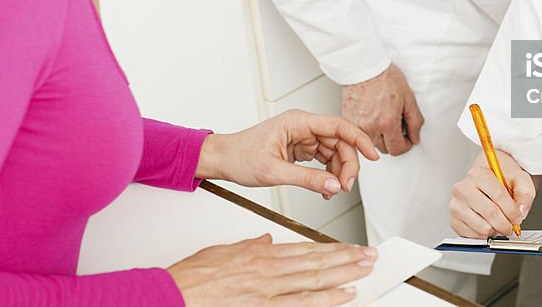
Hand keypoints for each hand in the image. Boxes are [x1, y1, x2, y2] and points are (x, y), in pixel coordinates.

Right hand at [168, 234, 375, 306]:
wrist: (171, 295)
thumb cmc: (192, 278)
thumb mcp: (223, 252)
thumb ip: (248, 247)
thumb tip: (266, 241)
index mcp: (260, 256)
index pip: (305, 249)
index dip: (332, 249)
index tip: (351, 248)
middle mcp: (268, 272)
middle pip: (316, 264)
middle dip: (346, 260)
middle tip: (370, 256)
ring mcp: (267, 293)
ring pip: (314, 282)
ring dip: (344, 276)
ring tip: (365, 272)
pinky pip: (300, 305)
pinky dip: (324, 300)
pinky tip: (343, 296)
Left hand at [197, 110, 378, 199]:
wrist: (222, 160)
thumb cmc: (240, 157)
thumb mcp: (274, 171)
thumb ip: (307, 179)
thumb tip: (333, 185)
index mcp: (298, 121)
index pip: (338, 126)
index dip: (359, 140)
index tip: (373, 155)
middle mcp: (303, 126)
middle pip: (339, 141)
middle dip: (347, 164)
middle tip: (345, 187)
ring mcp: (302, 137)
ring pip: (333, 151)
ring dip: (338, 171)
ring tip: (333, 191)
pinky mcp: (299, 149)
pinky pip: (322, 159)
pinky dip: (327, 174)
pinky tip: (325, 188)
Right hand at [341, 64, 423, 155]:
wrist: (364, 67)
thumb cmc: (384, 77)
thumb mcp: (408, 98)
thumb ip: (415, 121)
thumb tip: (415, 137)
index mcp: (387, 122)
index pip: (397, 149)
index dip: (405, 145)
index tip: (406, 138)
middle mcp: (371, 127)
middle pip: (384, 149)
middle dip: (393, 141)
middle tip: (396, 125)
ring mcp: (357, 125)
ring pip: (371, 143)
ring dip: (380, 136)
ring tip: (383, 119)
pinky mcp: (348, 121)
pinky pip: (360, 133)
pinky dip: (368, 129)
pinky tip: (372, 116)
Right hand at [450, 150, 534, 237]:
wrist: (486, 182)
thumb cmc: (501, 180)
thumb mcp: (519, 179)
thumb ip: (525, 192)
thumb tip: (521, 210)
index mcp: (478, 174)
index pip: (498, 195)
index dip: (512, 210)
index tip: (518, 218)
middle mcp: (463, 188)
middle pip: (490, 213)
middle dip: (506, 224)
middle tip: (511, 226)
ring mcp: (456, 205)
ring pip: (482, 227)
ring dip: (496, 230)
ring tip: (499, 223)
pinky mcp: (454, 221)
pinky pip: (474, 237)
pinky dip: (485, 235)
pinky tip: (488, 225)